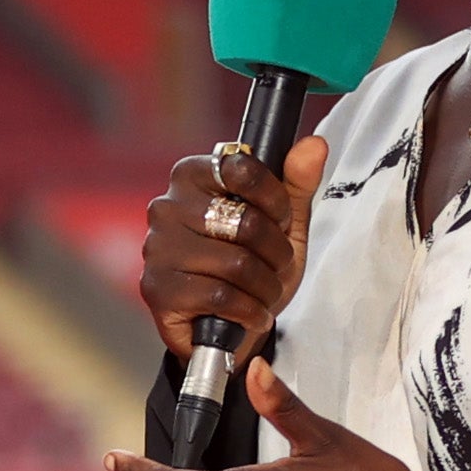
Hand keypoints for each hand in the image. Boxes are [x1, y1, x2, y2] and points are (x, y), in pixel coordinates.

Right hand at [140, 134, 326, 363]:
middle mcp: (166, 206)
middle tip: (276, 265)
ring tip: (264, 293)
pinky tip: (250, 314)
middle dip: (276, 251)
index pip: (241, 169)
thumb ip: (297, 183)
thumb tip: (314, 145)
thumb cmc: (254, 266)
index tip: (280, 220)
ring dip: (265, 286)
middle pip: (245, 221)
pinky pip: (220, 296)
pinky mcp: (157, 289)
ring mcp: (157, 248)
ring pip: (236, 263)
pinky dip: (248, 310)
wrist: (230, 326)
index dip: (275, 200)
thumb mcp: (283, 224)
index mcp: (192, 176)